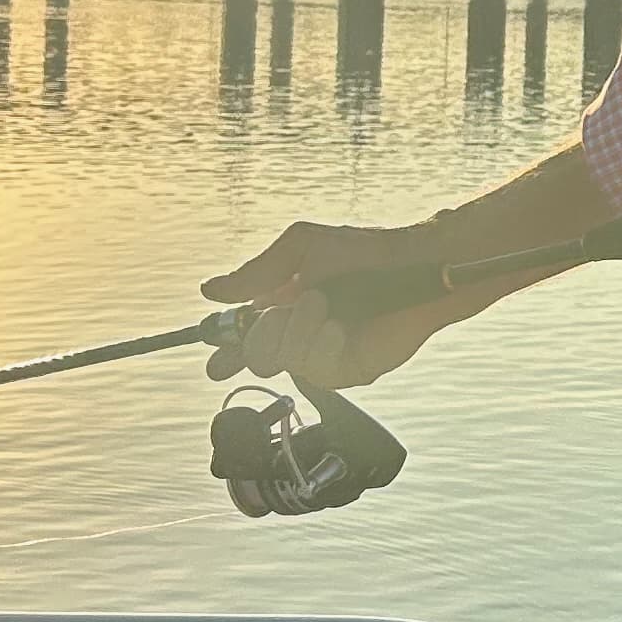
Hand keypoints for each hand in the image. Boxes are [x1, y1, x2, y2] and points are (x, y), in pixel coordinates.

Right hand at [197, 220, 482, 394]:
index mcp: (282, 306)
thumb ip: (257, 272)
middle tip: (286, 309)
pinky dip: (322, 346)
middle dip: (263, 332)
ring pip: (282, 363)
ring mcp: (323, 354)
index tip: (214, 358)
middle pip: (254, 357)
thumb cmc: (362, 252)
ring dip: (298, 329)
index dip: (223, 349)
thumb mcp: (303, 248)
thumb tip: (209, 290)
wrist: (413, 268)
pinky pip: (316, 372)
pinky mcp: (349, 369)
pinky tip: (339, 329)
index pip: (242, 337)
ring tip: (325, 304)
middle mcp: (299, 334)